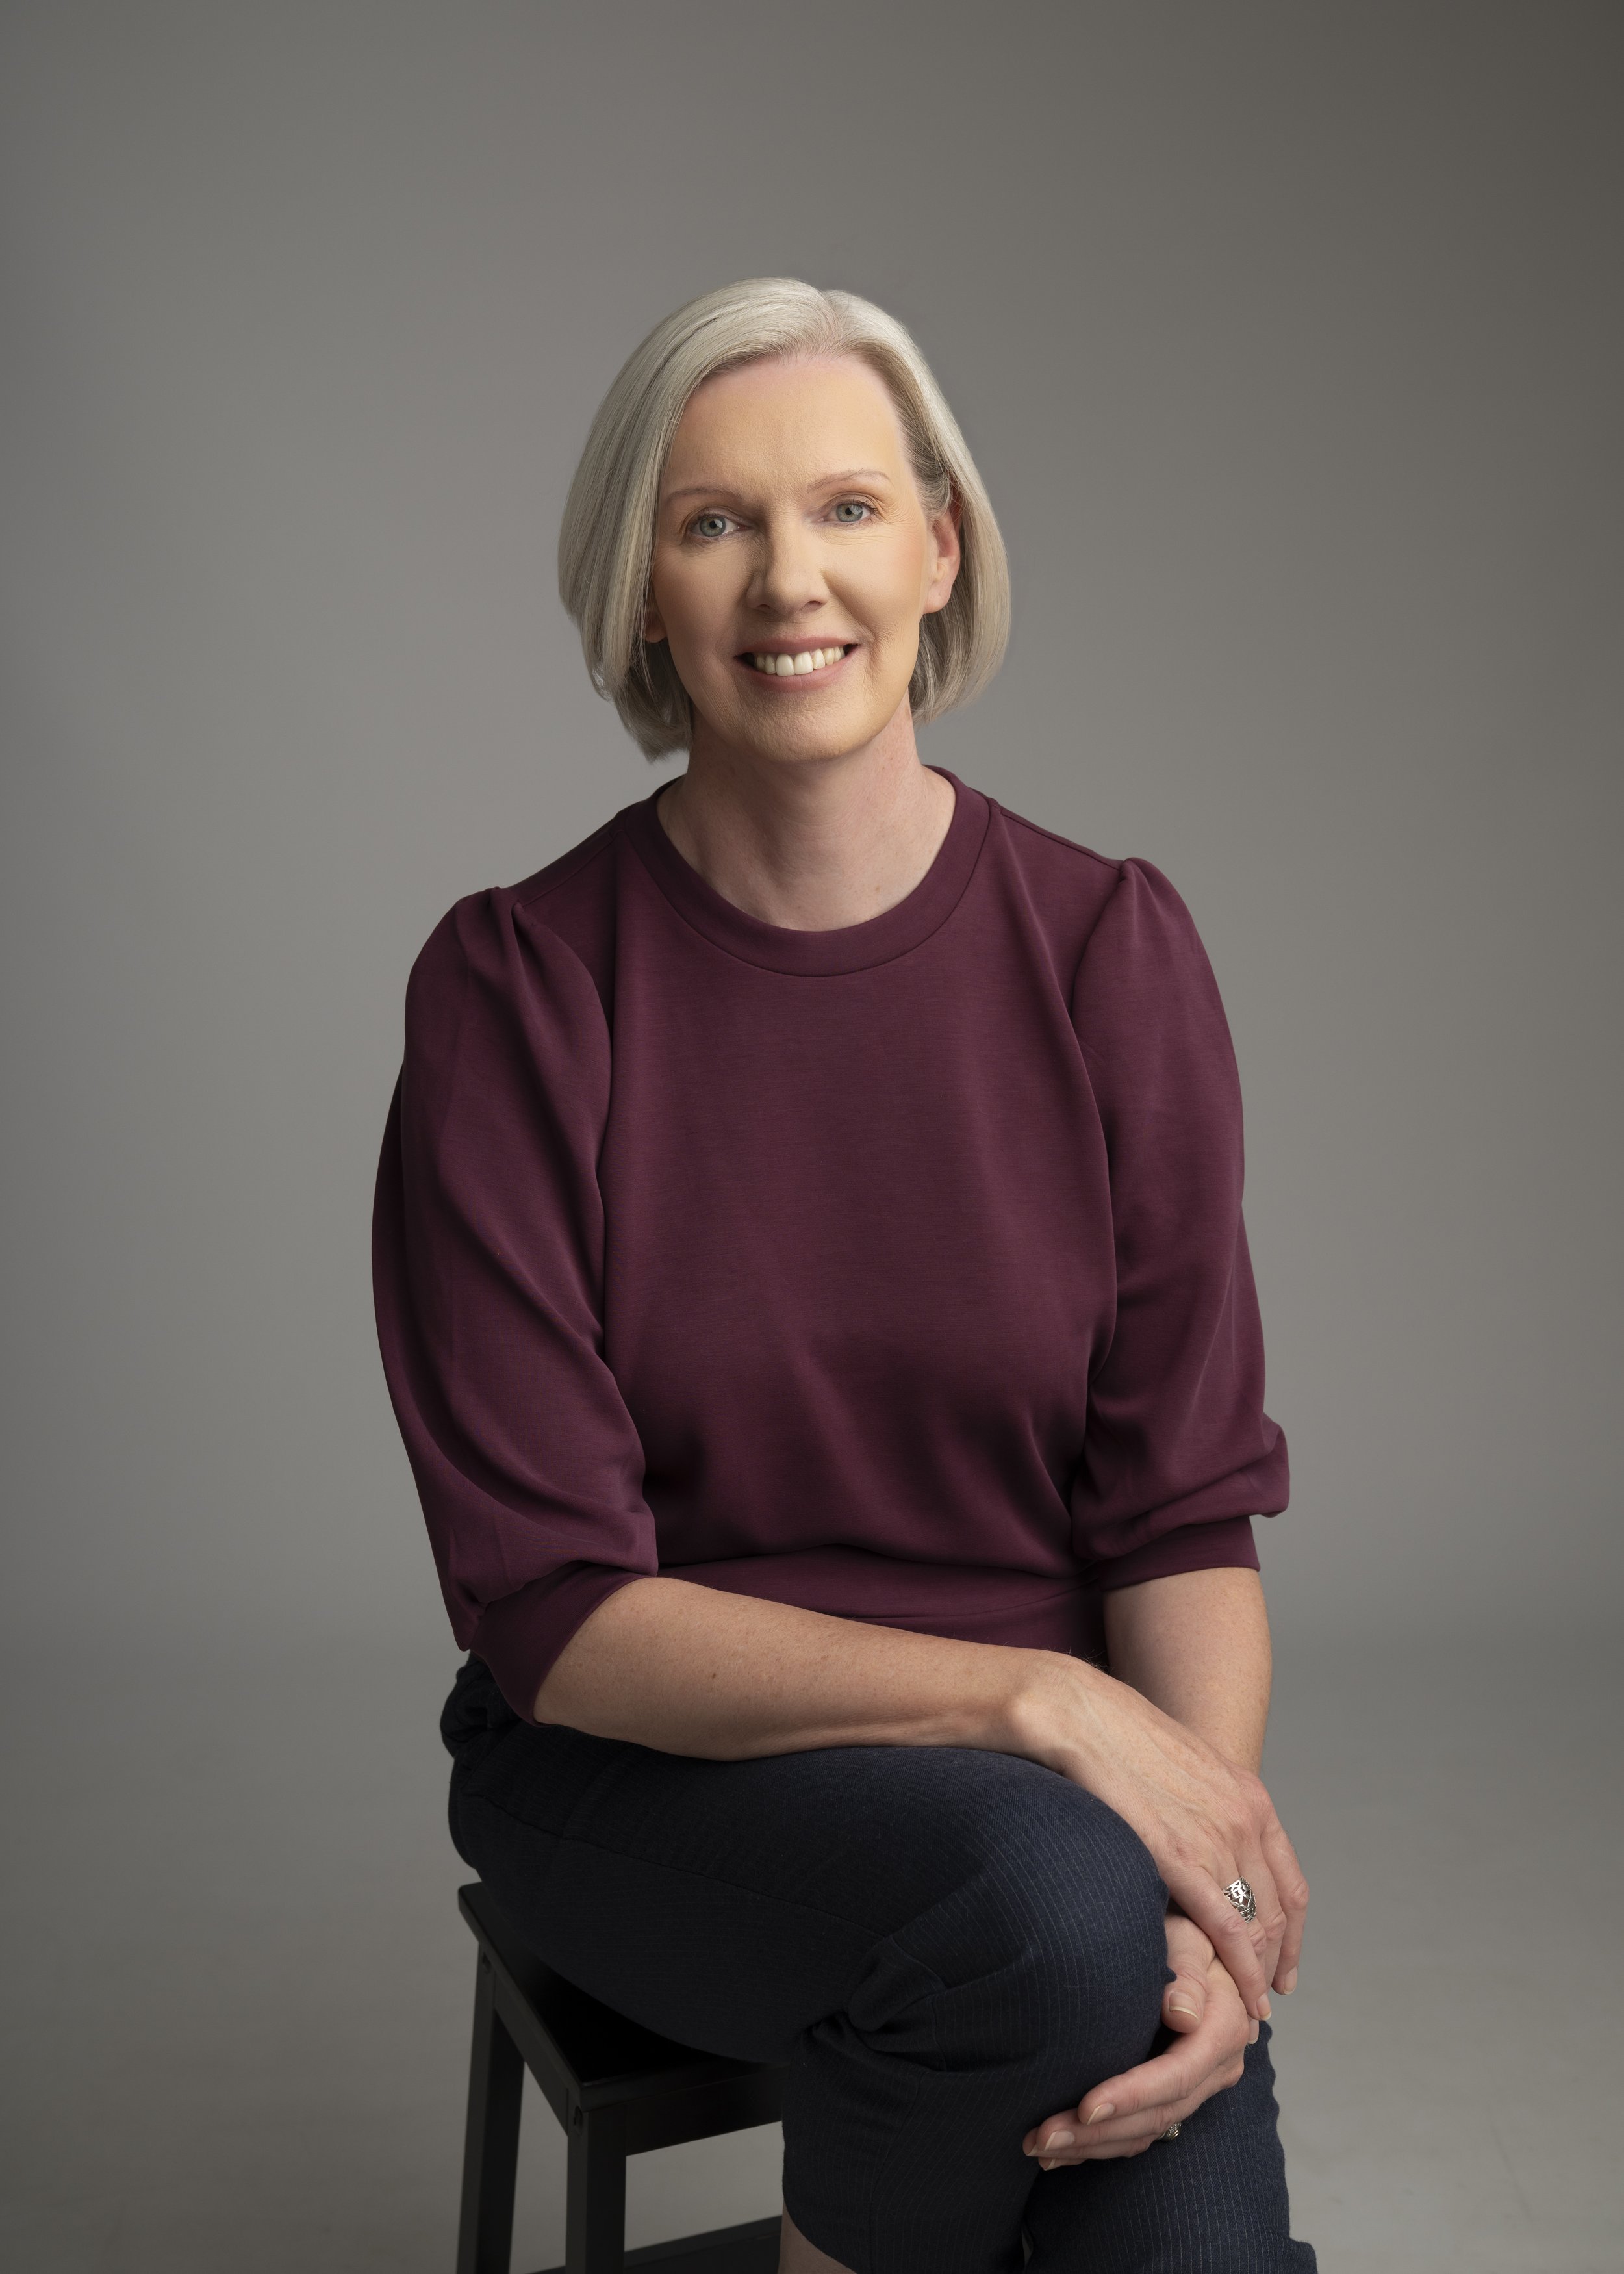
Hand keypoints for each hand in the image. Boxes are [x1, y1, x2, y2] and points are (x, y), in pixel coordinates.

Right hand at [1011, 1657, 1306, 2016]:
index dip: (1291, 1932)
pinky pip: (1227, 1929)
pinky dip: (1241, 1971)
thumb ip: (1196, 1806)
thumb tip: (1189, 1836)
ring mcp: (1216, 1838)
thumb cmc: (1111, 1735)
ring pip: (1255, 1925)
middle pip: (1276, 1910)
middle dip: (1273, 1960)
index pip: (1289, 1881)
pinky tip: (1239, 1999)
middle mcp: (1244, 1817)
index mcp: (1247, 1793)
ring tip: (1246, 2011)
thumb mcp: (1177, 1768)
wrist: (1076, 1710)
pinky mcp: (1181, 1858)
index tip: (1282, 1966)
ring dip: (1254, 1974)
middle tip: (1260, 2000)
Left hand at [1022, 1915, 1254, 2166]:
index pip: (1177, 2075)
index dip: (1132, 2096)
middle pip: (1159, 2114)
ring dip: (1093, 2145)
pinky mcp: (1180, 2094)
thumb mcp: (1189, 1935)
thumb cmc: (1185, 1929)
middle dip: (1098, 2132)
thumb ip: (1187, 1969)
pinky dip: (1103, 2143)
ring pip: (1148, 2130)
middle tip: (1041, 2138)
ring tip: (1039, 2147)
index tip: (1085, 2107)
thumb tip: (1183, 2015)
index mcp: (1224, 2028)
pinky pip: (1145, 2130)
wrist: (1197, 1940)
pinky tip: (1061, 2151)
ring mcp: (1202, 2084)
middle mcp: (1219, 2066)